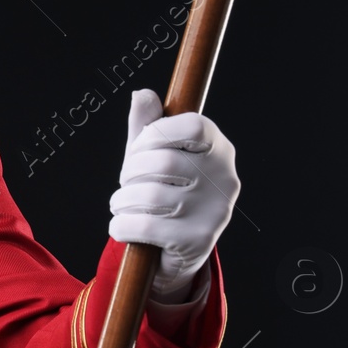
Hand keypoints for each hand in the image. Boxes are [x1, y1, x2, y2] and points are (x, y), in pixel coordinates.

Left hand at [108, 89, 239, 300]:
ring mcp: (215, 212)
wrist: (179, 251)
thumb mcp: (154, 154)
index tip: (140, 149)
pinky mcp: (198, 241)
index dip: (155, 134)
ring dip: (122, 201)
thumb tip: (142, 95)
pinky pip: (145, 227)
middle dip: (130, 172)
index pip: (193, 125)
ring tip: (122, 204)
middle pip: (162, 162)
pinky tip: (122, 226)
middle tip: (127, 183)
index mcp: (219, 150)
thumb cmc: (166, 191)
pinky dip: (121, 226)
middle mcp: (225, 179)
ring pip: (149, 196)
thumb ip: (147, 126)